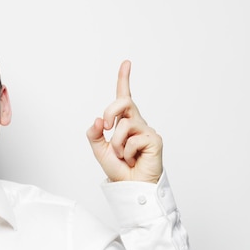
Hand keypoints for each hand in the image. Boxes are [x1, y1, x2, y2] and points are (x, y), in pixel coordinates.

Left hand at [86, 60, 162, 182]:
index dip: (124, 79)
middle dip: (111, 110)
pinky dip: (128, 153)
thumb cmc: (119, 169)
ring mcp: (146, 131)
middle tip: (106, 126)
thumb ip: (95, 134)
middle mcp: (136, 123)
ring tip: (123, 156)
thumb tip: (98, 119)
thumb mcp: (100, 150)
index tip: (126, 63)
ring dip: (117, 144)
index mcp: (124, 123)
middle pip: (123, 102)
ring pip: (124, 126)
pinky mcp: (154, 140)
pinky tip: (133, 160)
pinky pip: (133, 140)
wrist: (131, 187)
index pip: (124, 98)